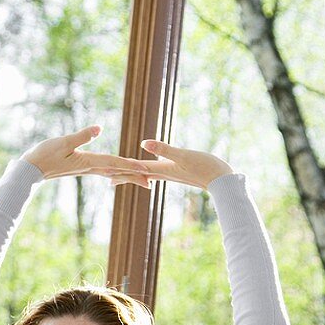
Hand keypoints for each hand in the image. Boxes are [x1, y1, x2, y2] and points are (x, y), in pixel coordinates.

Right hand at [20, 125, 149, 180]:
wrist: (31, 170)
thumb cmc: (44, 155)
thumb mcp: (63, 142)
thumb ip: (82, 136)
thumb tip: (100, 128)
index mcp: (88, 162)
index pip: (114, 163)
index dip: (130, 165)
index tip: (145, 169)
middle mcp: (90, 168)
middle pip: (116, 172)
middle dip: (134, 176)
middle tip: (151, 181)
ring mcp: (86, 169)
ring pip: (112, 173)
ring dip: (127, 176)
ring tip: (140, 179)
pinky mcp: (81, 167)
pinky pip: (103, 171)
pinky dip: (114, 173)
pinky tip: (117, 175)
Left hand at [95, 140, 233, 190]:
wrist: (223, 181)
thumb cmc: (205, 167)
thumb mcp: (183, 155)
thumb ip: (163, 149)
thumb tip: (143, 144)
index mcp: (162, 169)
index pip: (134, 168)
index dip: (118, 167)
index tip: (101, 170)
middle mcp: (163, 174)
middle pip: (135, 173)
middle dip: (119, 173)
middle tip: (101, 174)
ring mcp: (170, 175)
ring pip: (144, 175)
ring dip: (130, 174)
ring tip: (116, 176)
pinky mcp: (178, 174)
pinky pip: (155, 174)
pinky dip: (145, 174)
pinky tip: (145, 175)